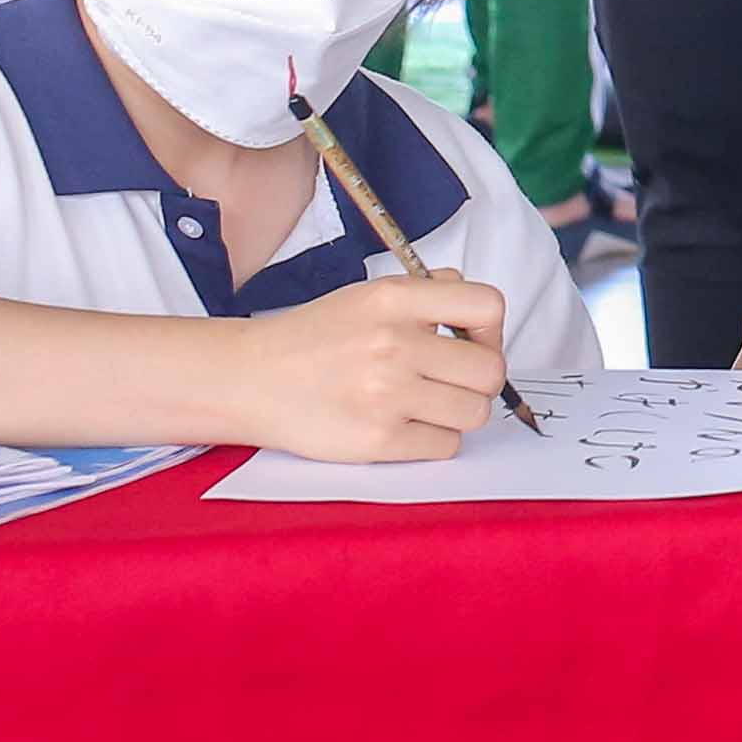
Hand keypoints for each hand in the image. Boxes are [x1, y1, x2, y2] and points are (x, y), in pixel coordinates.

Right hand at [231, 273, 513, 460]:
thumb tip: (482, 315)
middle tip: (452, 382)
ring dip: (458, 412)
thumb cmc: (315, 338)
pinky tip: (405, 426)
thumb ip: (429, 295)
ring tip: (425, 405)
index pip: (488, 306)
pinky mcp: (377, 440)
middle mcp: (395, 344)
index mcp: (395, 299)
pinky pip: (446, 446)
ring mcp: (386, 395)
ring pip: (474, 413)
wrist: (250, 379)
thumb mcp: (368, 295)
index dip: (491, 330)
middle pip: (490, 371)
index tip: (473, 343)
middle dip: (479, 380)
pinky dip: (433, 440)